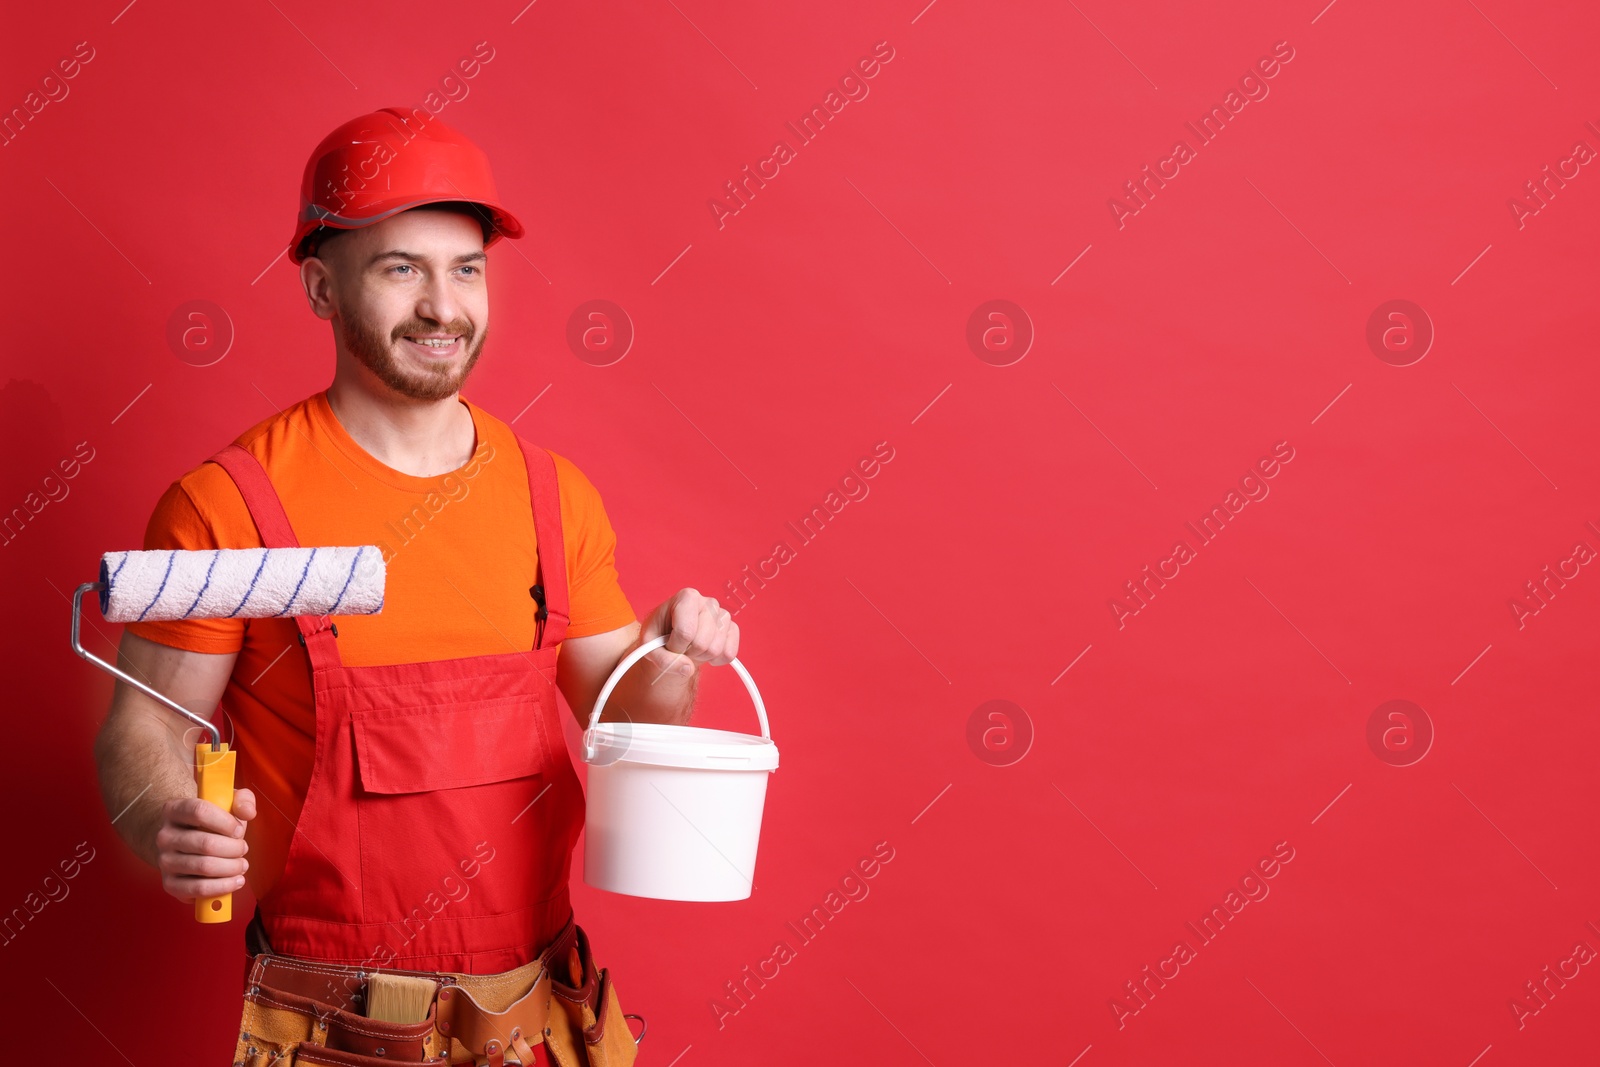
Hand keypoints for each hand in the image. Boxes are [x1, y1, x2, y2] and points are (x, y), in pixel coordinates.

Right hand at [154, 787, 256, 902]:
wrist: (183, 840)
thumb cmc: (210, 821)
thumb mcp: (226, 802)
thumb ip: (242, 800)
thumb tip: (247, 812)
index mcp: (175, 809)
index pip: (199, 812)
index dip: (225, 822)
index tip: (239, 830)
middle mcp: (165, 836)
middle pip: (205, 843)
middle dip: (233, 848)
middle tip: (243, 849)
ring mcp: (164, 861)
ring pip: (204, 867)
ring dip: (231, 867)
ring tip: (241, 864)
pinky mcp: (169, 883)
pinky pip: (198, 889)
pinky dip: (222, 887)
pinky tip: (235, 880)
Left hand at [640, 588, 737, 681]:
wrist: (672, 639)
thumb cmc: (659, 637)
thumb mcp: (649, 647)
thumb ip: (663, 660)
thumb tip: (687, 668)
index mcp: (686, 597)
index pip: (685, 631)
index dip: (675, 646)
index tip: (668, 644)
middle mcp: (708, 603)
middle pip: (701, 642)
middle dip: (687, 653)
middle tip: (680, 647)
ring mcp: (723, 615)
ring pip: (715, 649)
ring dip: (700, 657)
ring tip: (691, 649)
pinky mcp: (732, 629)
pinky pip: (729, 653)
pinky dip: (716, 661)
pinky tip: (705, 653)